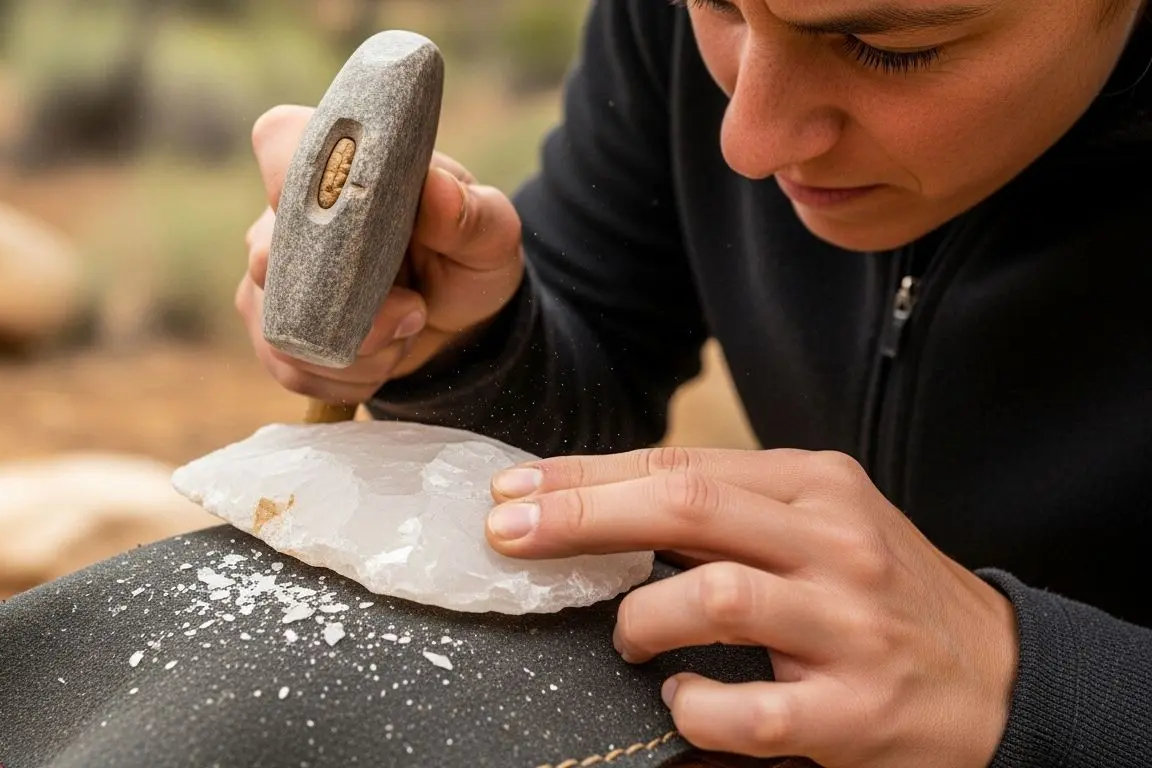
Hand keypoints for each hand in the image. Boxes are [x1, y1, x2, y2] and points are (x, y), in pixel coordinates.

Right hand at [237, 105, 525, 403]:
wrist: (454, 322)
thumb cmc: (466, 256)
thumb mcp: (491, 234)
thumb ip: (471, 214)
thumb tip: (437, 190)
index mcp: (337, 162)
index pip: (280, 140)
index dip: (288, 174)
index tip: (340, 218)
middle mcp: (285, 212)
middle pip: (271, 257)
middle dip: (348, 305)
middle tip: (412, 311)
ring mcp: (268, 274)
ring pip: (282, 327)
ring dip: (357, 350)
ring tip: (406, 333)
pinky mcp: (269, 328)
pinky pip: (288, 366)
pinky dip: (346, 376)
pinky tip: (382, 359)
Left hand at [485, 447, 1018, 767]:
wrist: (999, 679)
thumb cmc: (882, 594)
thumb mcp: (819, 524)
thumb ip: (729, 511)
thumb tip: (595, 507)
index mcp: (817, 486)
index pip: (681, 465)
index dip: (586, 476)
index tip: (513, 488)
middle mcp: (835, 543)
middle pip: (687, 507)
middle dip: (582, 517)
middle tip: (511, 534)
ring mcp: (848, 626)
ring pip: (714, 597)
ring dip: (642, 618)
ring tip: (626, 638)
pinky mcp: (856, 710)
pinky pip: (750, 708)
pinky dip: (697, 705)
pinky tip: (684, 699)